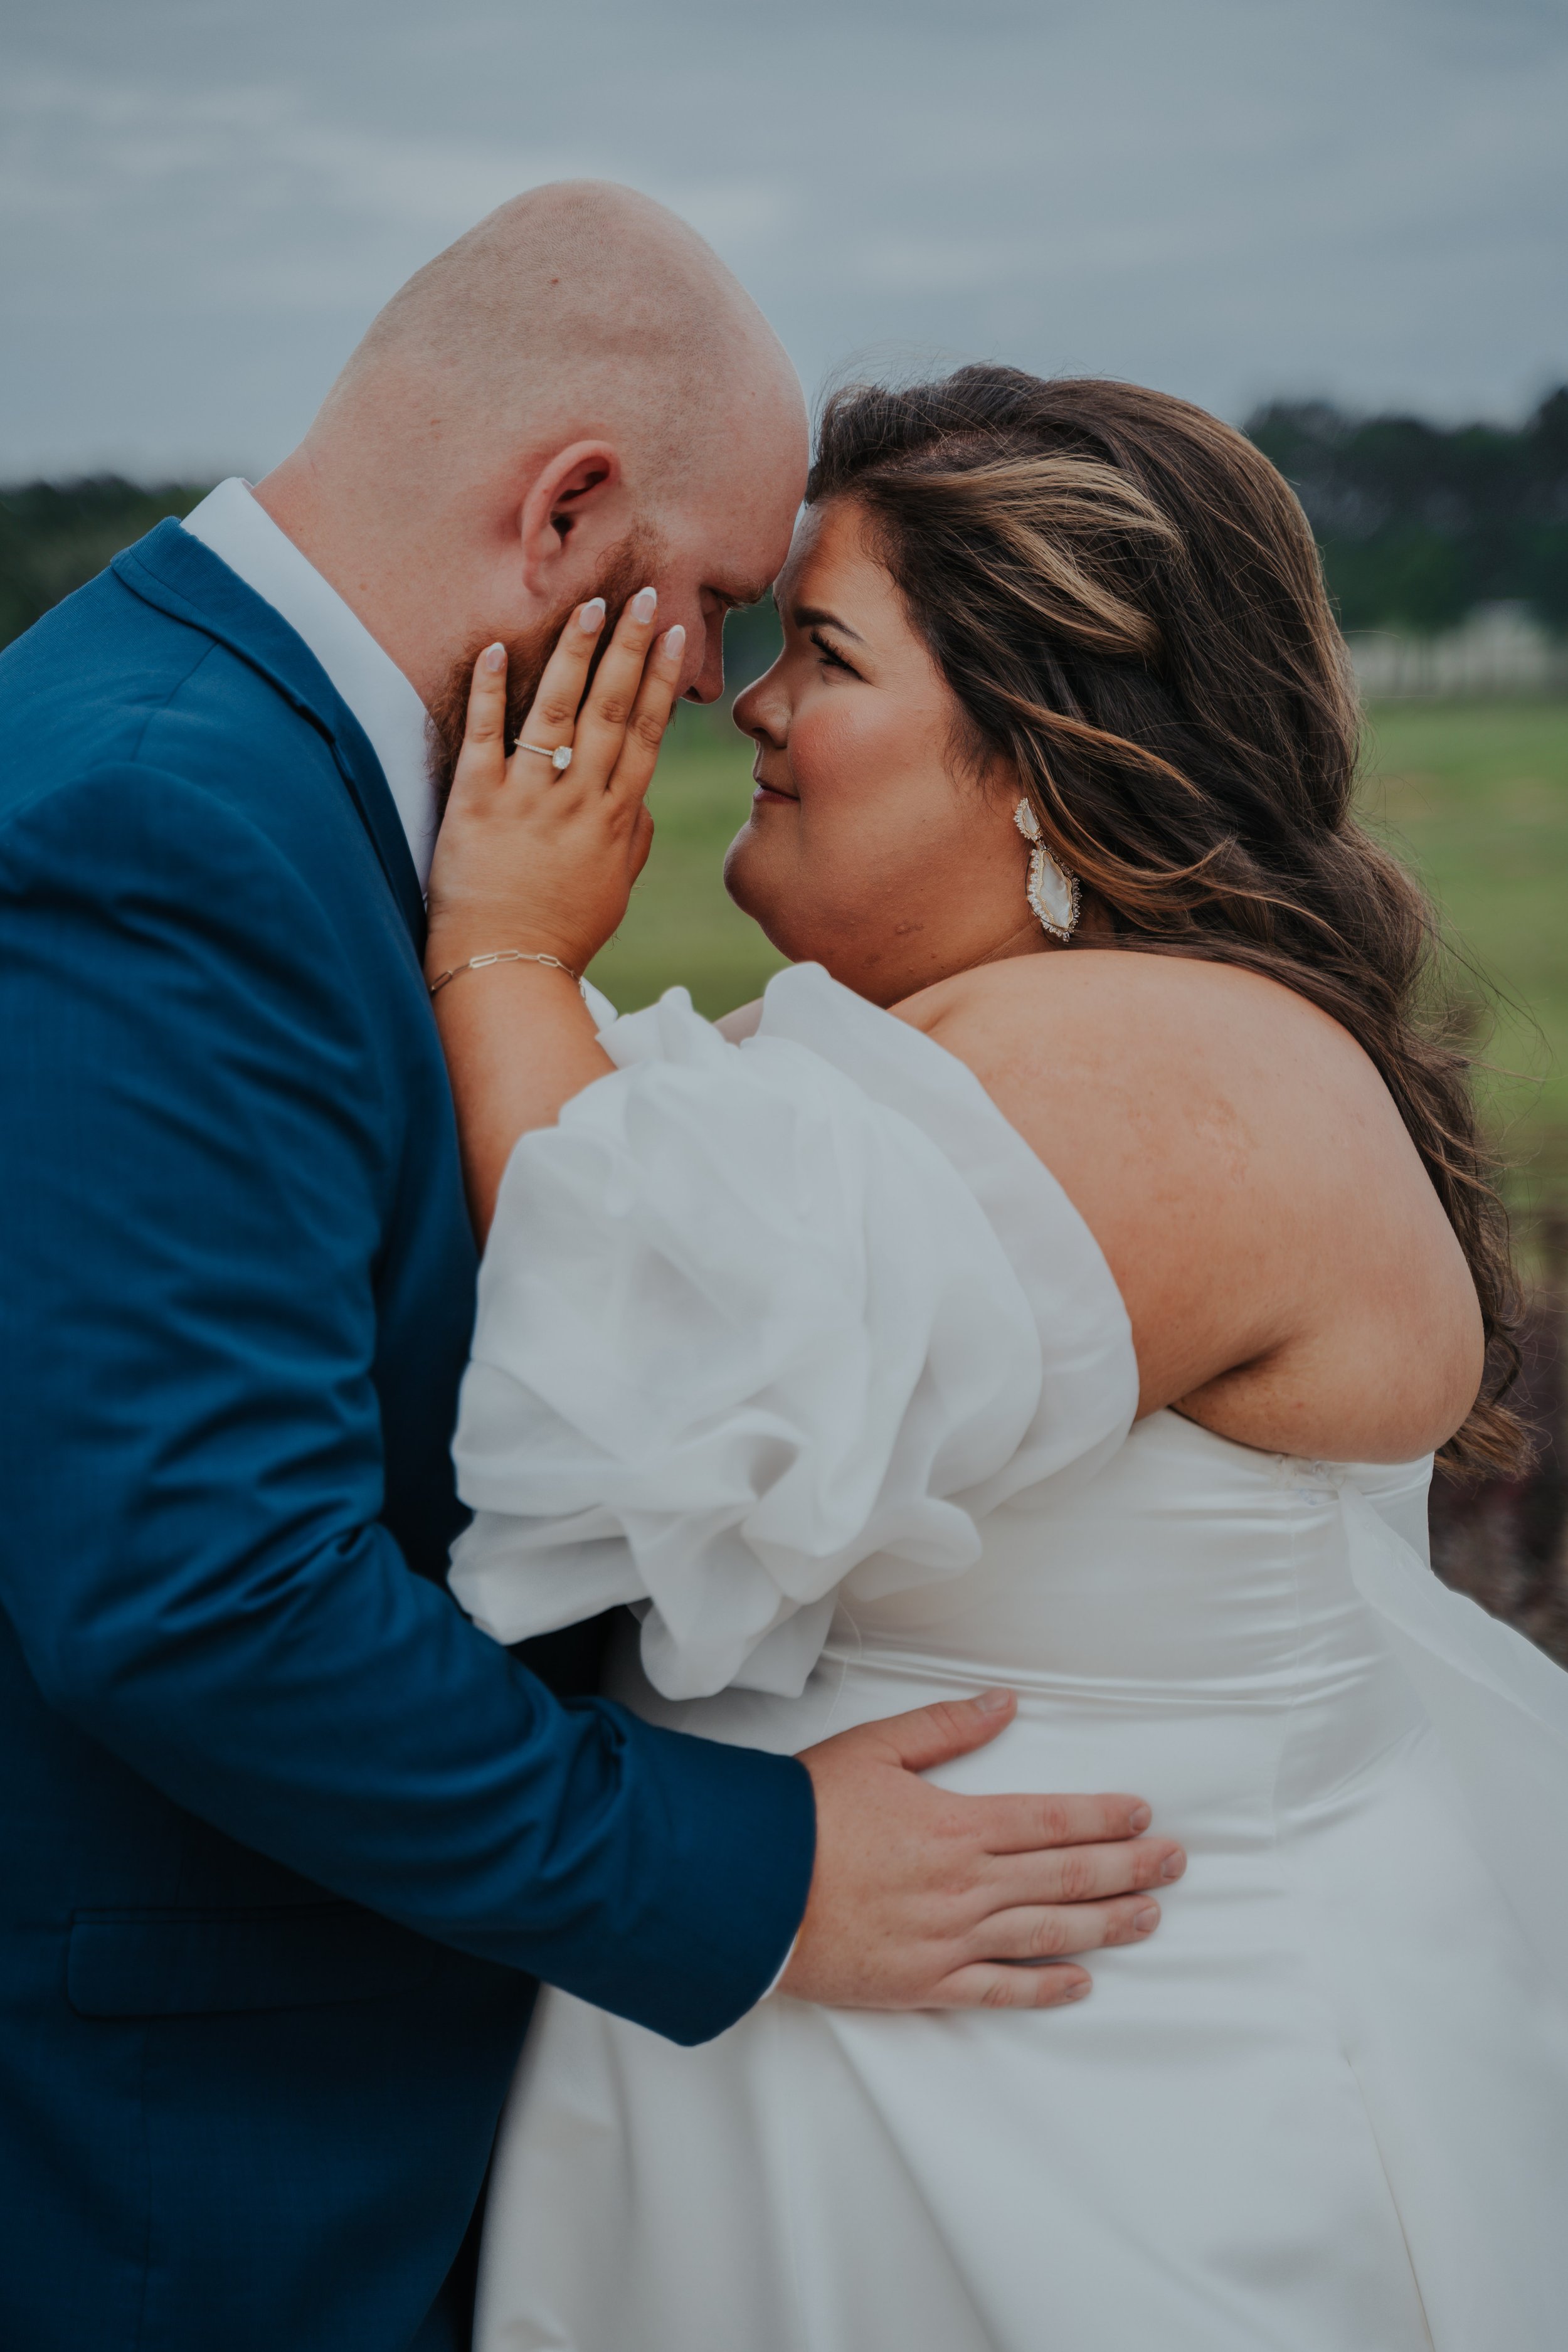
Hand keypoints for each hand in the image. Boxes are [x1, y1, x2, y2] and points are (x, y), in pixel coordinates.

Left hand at [424, 586, 684, 982]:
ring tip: (589, 607)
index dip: (660, 681)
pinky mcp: (477, 804)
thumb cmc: (561, 937)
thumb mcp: (613, 893)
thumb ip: (633, 844)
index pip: (645, 734)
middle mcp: (578, 800)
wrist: (506, 971)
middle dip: (629, 649)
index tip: (674, 636)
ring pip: (557, 712)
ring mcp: (529, 799)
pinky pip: (484, 736)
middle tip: (642, 597)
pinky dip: (489, 691)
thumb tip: (643, 806)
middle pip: (610, 710)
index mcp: (616, 820)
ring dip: (574, 654)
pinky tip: (495, 646)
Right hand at [780, 1691, 1183, 2008]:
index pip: (1053, 1821)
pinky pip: (998, 1990)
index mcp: (956, 1823)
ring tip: (1150, 1916)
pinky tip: (1080, 1982)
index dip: (1106, 1818)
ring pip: (1047, 1932)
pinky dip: (1044, 1988)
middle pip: (1066, 1876)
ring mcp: (949, 1939)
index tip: (1144, 1815)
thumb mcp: (873, 1747)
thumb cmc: (803, 1813)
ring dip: (1106, 1924)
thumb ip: (945, 1726)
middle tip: (1175, 1863)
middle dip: (1130, 1868)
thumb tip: (1004, 1703)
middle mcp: (965, 1885)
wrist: (746, 1888)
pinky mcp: (924, 1982)